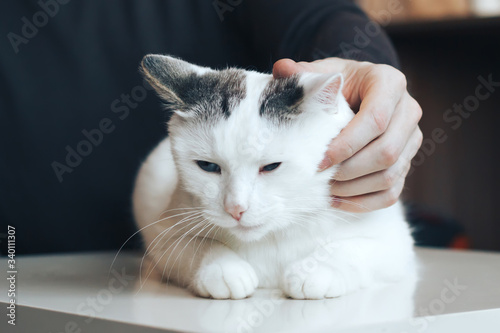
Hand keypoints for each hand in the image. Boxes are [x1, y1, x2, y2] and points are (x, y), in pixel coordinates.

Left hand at [273, 58, 422, 212]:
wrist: (358, 93)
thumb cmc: (337, 83)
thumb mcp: (322, 73)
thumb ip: (303, 74)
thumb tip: (281, 69)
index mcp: (390, 83)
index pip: (375, 119)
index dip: (346, 145)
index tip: (318, 160)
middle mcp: (408, 111)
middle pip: (387, 151)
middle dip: (350, 170)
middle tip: (319, 178)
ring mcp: (411, 138)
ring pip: (391, 174)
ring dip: (355, 188)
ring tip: (325, 191)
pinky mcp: (406, 161)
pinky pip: (393, 190)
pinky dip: (365, 201)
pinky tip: (337, 200)